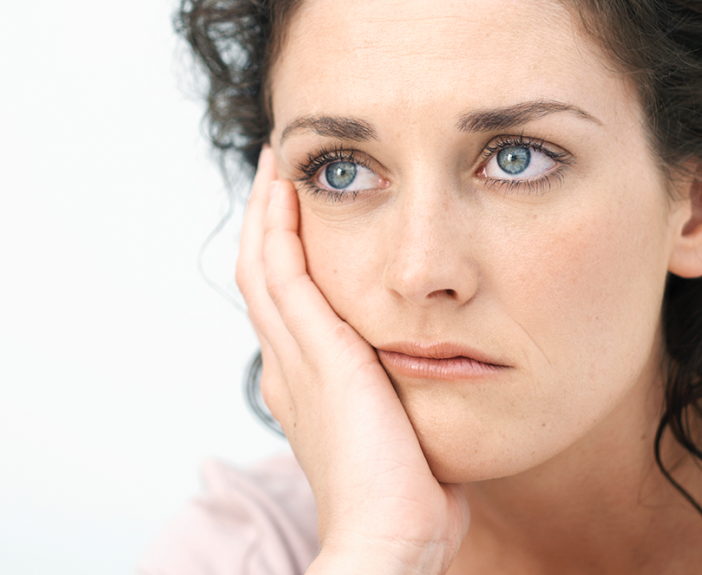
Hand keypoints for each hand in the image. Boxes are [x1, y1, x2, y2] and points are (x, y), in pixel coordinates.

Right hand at [236, 146, 469, 574]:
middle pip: (263, 274)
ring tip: (280, 164)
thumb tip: (438, 392)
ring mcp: (291, 356)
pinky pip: (282, 270)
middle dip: (270, 221)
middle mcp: (286, 365)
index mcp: (304, 384)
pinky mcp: (311, 350)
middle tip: (281, 173)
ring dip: (269, 211)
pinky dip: (279, 226)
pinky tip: (289, 189)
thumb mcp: (403, 435)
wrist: (386, 537)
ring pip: (263, 263)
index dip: (287, 257)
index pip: (286, 304)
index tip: (304, 217)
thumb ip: (407, 404)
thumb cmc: (406, 500)